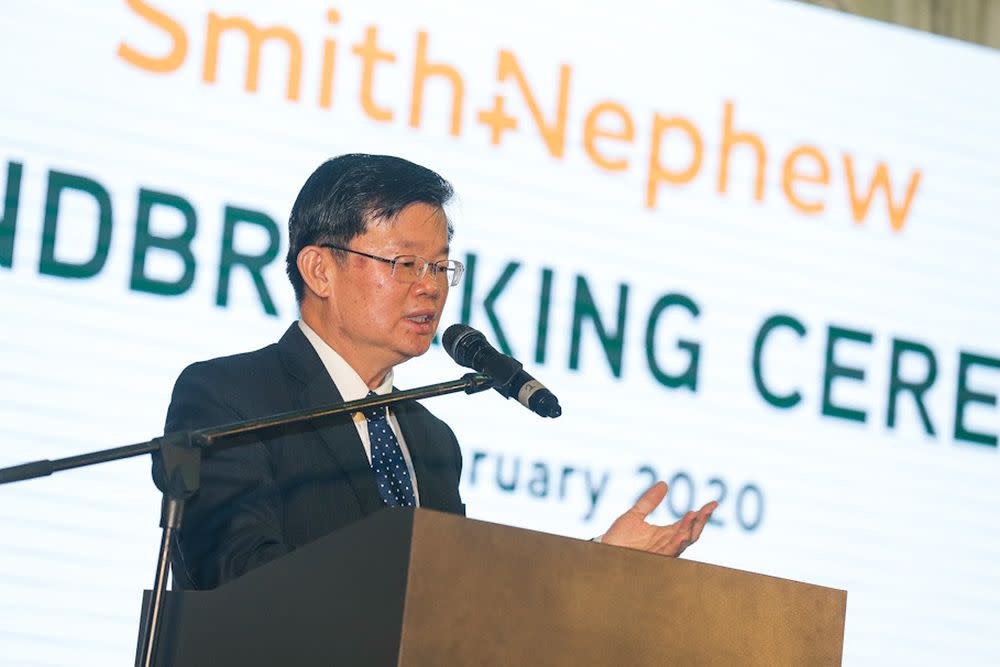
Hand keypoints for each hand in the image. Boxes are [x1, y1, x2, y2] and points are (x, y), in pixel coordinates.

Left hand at [600, 481, 716, 556]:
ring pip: (683, 543)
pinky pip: (669, 553)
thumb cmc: (618, 538)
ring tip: (695, 515)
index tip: (713, 503)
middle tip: (708, 508)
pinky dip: (677, 544)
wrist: (603, 553)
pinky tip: (682, 535)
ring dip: (690, 529)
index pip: (689, 523)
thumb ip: (649, 501)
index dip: (702, 514)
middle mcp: (667, 544)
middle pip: (692, 533)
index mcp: (666, 534)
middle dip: (702, 521)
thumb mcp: (634, 515)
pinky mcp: (653, 559)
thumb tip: (664, 483)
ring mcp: (662, 552)